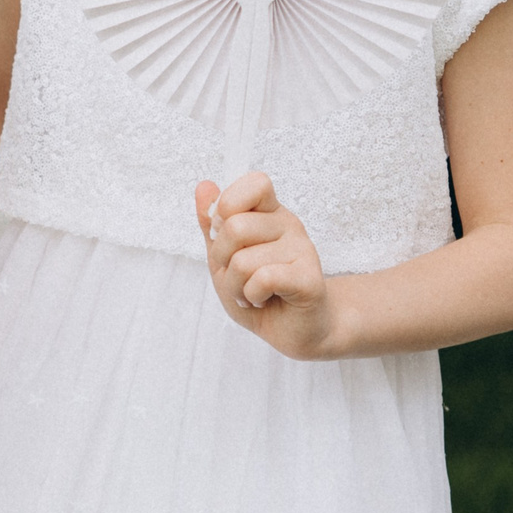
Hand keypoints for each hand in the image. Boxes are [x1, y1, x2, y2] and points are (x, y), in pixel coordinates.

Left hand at [198, 172, 341, 358]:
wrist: (293, 329)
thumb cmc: (259, 291)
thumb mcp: (224, 257)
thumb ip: (212, 223)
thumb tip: (203, 185)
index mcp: (269, 213)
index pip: (255, 183)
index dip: (229, 206)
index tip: (225, 233)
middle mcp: (289, 224)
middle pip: (235, 226)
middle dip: (223, 259)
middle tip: (238, 275)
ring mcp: (303, 250)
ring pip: (243, 260)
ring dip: (236, 286)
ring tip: (252, 292)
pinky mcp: (309, 279)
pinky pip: (262, 278)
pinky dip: (252, 295)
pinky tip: (263, 299)